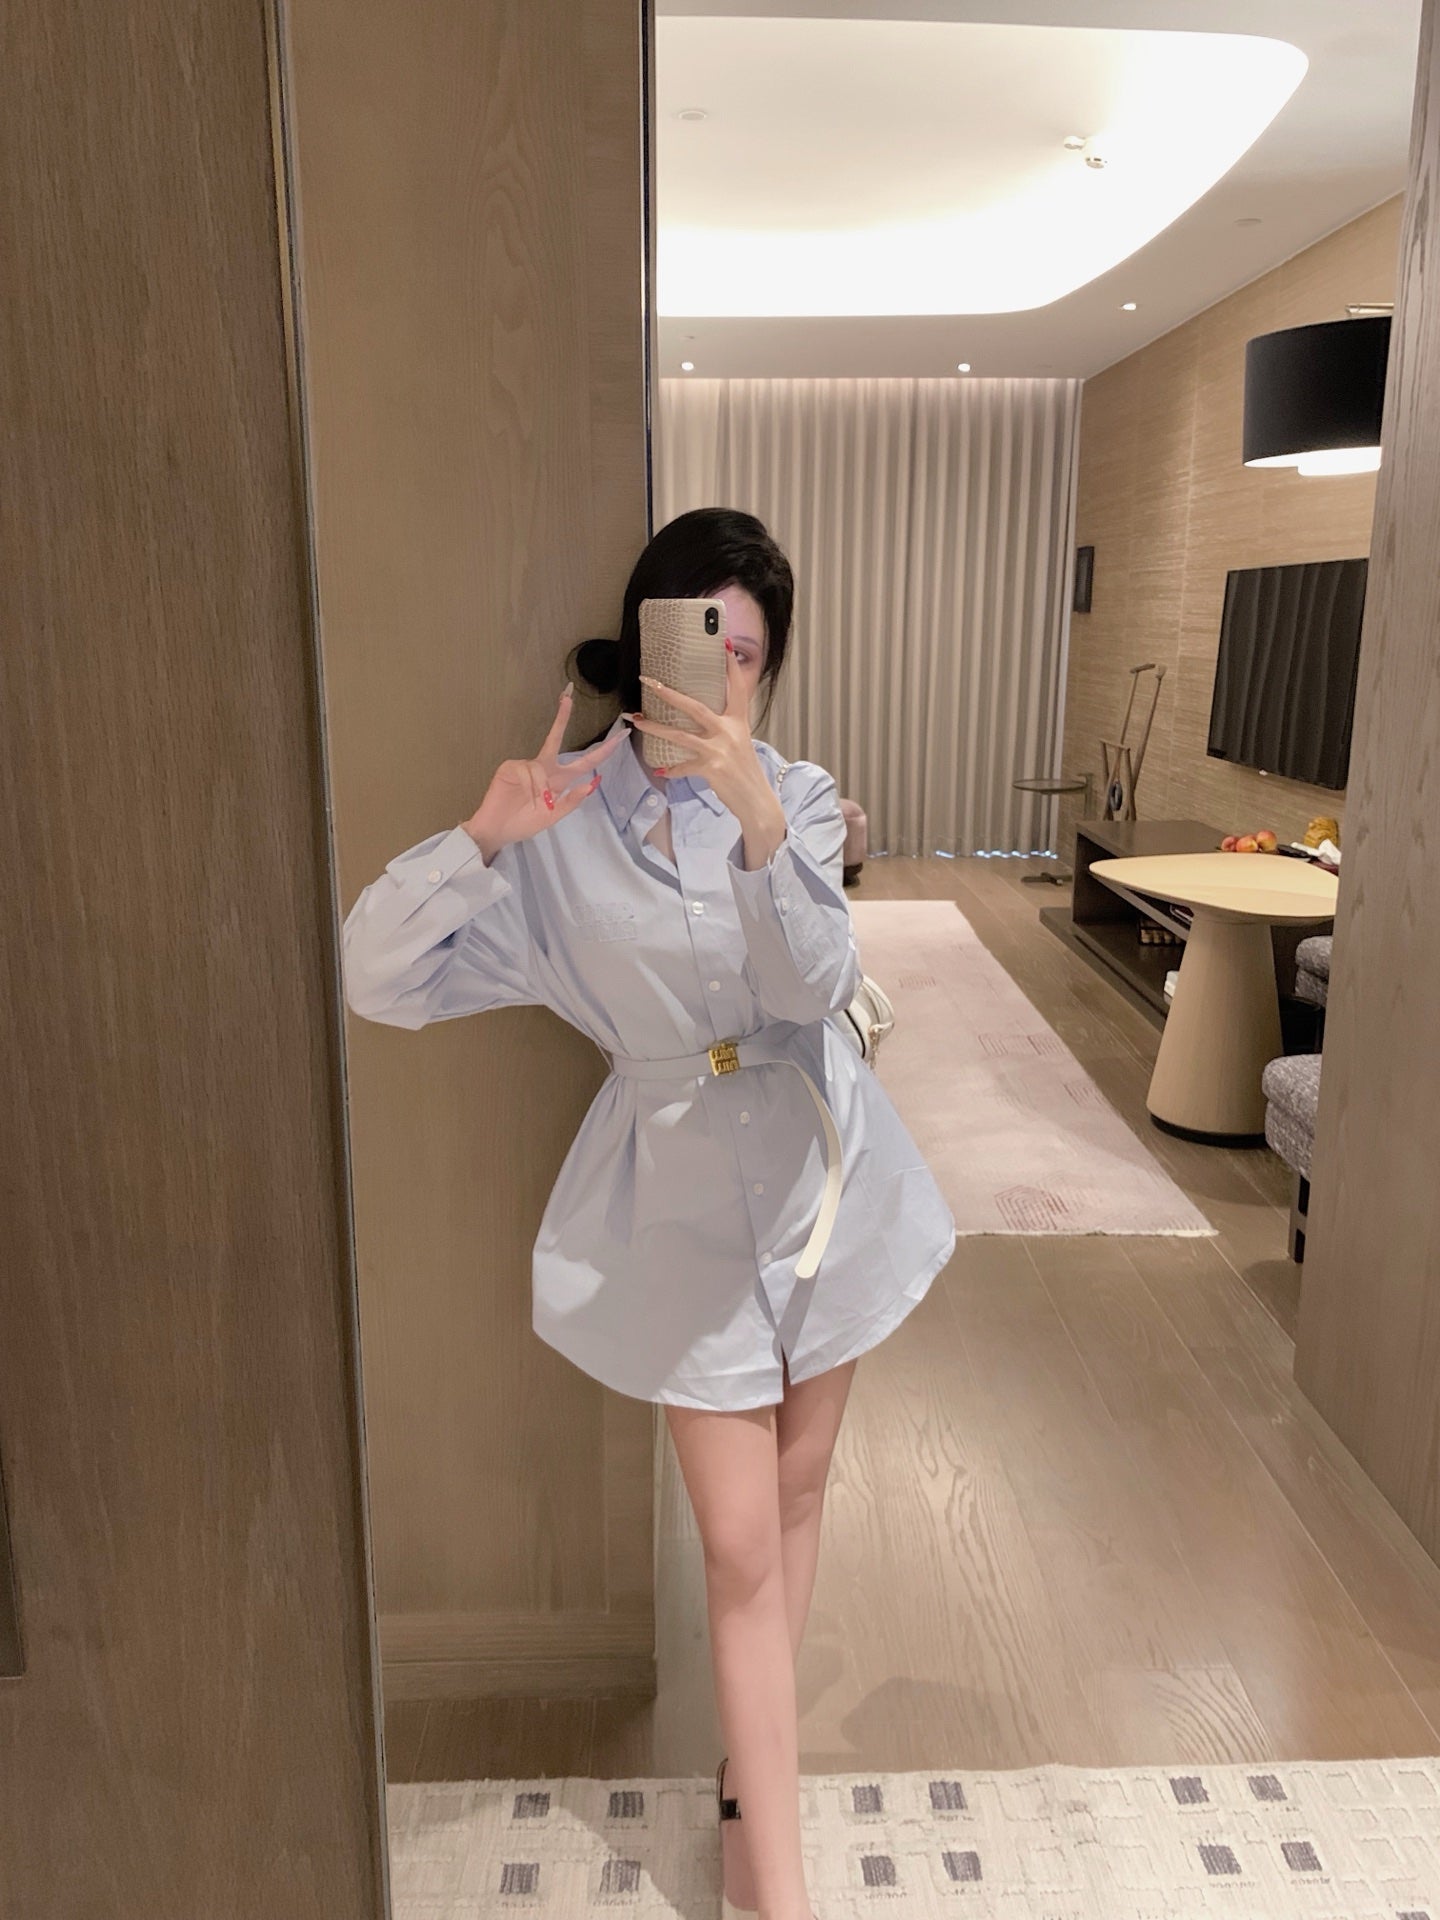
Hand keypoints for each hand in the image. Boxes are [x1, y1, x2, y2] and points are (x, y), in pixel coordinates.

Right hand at [462, 684, 626, 861]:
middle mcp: (544, 769)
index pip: (585, 763)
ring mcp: (526, 766)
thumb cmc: (524, 824)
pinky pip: (526, 770)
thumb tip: (592, 783)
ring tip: (535, 804)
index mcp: (559, 780)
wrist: (498, 832)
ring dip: (541, 788)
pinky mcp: (510, 767)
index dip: (603, 752)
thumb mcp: (553, 817)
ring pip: (541, 767)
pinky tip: (523, 795)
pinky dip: (529, 785)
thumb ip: (572, 801)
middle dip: (561, 718)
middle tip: (567, 698)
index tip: (621, 737)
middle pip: (556, 739)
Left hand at [629, 645, 777, 824]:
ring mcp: (720, 750)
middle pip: (695, 706)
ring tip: (637, 720)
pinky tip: (659, 769)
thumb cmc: (745, 772)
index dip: (729, 666)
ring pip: (680, 735)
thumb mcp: (741, 743)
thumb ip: (725, 729)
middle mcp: (730, 732)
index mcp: (739, 722)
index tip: (723, 643)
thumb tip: (702, 718)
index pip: (736, 688)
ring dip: (655, 728)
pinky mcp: (712, 768)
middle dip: (669, 693)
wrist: (757, 801)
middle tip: (649, 681)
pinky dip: (670, 769)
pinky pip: (683, 766)